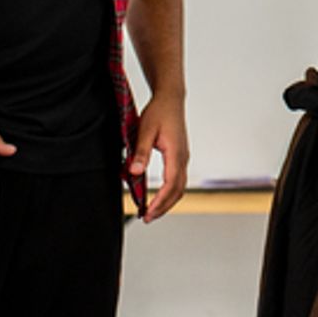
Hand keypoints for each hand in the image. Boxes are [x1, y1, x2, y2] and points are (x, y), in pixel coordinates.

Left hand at [129, 94, 187, 222]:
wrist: (171, 98)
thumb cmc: (159, 112)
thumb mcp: (145, 131)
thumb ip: (140, 152)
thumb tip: (133, 172)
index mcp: (176, 153)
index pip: (170, 185)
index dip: (159, 202)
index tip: (148, 213)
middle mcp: (183, 157)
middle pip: (178, 191)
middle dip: (163, 207)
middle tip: (148, 218)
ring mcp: (183, 157)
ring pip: (180, 187)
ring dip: (167, 201)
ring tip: (153, 210)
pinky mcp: (181, 156)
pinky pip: (178, 179)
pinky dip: (170, 191)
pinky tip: (159, 195)